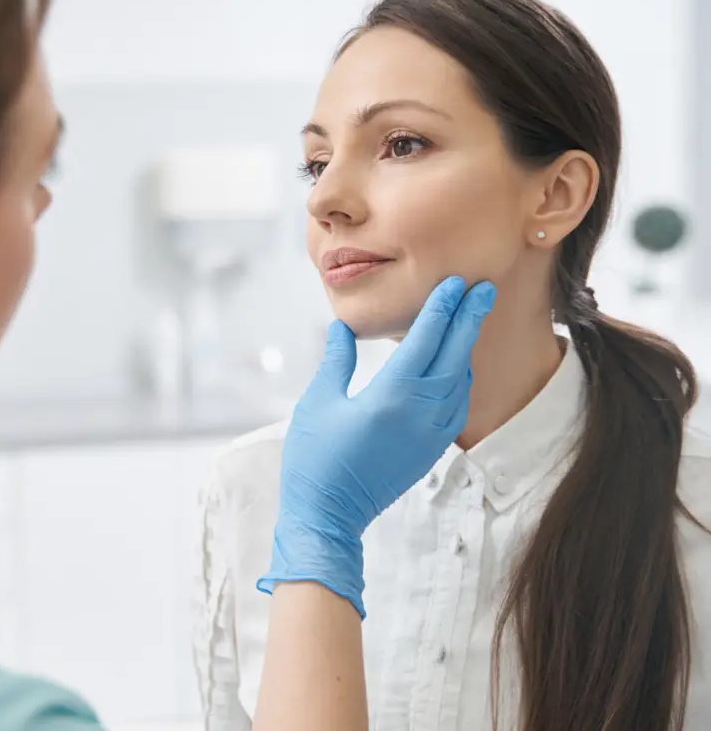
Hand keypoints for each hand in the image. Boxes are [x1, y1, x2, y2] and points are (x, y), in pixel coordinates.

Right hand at [257, 276, 495, 617]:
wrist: (329, 516)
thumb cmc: (315, 458)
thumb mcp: (318, 402)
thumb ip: (336, 361)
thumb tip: (342, 327)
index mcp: (392, 395)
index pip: (426, 340)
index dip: (443, 308)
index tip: (456, 282)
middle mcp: (421, 412)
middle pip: (454, 354)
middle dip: (469, 318)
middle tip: (483, 288)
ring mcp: (431, 433)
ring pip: (459, 379)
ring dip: (465, 346)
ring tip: (469, 319)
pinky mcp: (431, 449)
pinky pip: (456, 404)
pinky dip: (459, 377)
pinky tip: (454, 365)